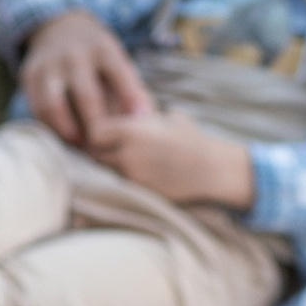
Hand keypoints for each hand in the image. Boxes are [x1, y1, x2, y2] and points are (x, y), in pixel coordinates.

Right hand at [19, 8, 150, 148]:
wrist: (59, 28)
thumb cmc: (97, 57)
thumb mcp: (117, 60)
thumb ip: (131, 89)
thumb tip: (147, 122)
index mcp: (102, 49)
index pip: (119, 74)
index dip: (130, 98)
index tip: (140, 121)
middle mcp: (74, 55)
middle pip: (85, 95)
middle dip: (96, 125)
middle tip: (106, 146)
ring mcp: (49, 65)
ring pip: (53, 105)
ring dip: (68, 131)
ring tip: (81, 146)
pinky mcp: (29, 75)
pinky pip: (37, 108)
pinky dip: (50, 127)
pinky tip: (64, 137)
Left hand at [86, 107, 258, 209]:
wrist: (212, 170)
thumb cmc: (191, 139)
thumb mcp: (166, 118)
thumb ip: (142, 118)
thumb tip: (126, 113)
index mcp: (131, 130)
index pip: (94, 131)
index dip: (97, 131)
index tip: (104, 131)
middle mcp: (126, 154)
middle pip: (94, 154)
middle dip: (98, 150)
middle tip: (107, 147)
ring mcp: (131, 176)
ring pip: (105, 170)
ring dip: (109, 165)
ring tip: (121, 158)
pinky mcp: (139, 192)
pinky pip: (120, 183)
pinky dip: (122, 178)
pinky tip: (135, 171)